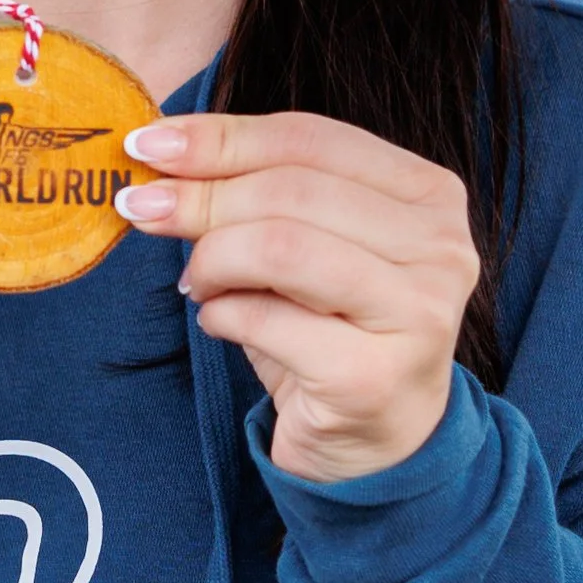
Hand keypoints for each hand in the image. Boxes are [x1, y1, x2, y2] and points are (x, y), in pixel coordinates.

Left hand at [114, 110, 476, 481]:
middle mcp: (440, 247)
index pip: (310, 138)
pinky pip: (267, 321)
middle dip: (200, 196)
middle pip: (290, 189)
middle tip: (141, 209)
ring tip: (196, 282)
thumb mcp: (303, 246)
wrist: (377, 445)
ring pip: (281, 247)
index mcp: (428, 195)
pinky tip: (219, 322)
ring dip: (213, 259)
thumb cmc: (333, 332)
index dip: (221, 137)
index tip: (148, 143)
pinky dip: (222, 316)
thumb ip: (253, 192)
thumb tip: (158, 150)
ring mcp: (417, 313)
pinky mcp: (375, 377)